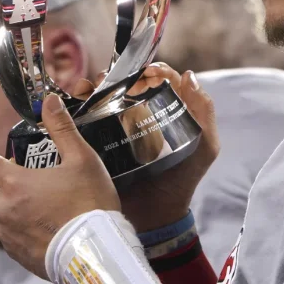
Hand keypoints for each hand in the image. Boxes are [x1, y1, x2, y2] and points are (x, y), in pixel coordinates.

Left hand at [0, 93, 119, 278]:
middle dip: (1, 185)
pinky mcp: (18, 256)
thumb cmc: (90, 202)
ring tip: (39, 208)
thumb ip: (62, 128)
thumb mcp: (82, 158)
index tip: (11, 160)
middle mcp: (4, 210)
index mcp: (15, 183)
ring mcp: (10, 235)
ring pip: (1, 217)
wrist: (96, 252)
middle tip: (27, 183)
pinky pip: (12, 239)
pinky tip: (44, 229)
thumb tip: (49, 100)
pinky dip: (22, 232)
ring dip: (12, 210)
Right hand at [75, 63, 218, 232]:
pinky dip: (82, 104)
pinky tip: (78, 100)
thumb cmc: (183, 179)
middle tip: (113, 80)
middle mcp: (142, 114)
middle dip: (119, 74)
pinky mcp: (101, 140)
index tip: (146, 72)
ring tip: (92, 87)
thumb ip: (204, 113)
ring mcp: (120, 127)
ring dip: (98, 86)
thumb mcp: (205, 146)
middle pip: (128, 83)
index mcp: (168, 110)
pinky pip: (89, 118)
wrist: (156, 214)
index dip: (153, 70)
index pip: (160, 79)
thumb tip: (189, 76)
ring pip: (107, 96)